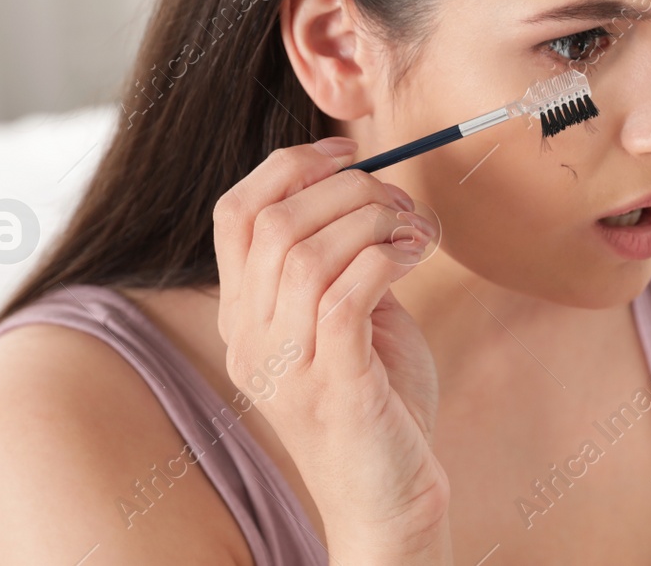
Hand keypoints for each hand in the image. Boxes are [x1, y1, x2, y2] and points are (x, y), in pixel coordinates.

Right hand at [212, 135, 451, 564]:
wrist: (390, 497)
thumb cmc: (379, 400)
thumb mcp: (348, 318)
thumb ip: (341, 260)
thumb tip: (366, 186)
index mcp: (243, 315)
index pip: (235, 213)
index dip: (291, 165)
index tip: (349, 152)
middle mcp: (250, 339)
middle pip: (274, 222)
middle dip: (347, 189)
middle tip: (399, 203)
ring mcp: (287, 367)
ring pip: (307, 253)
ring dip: (373, 220)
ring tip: (414, 231)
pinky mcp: (334, 388)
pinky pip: (346, 295)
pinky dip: (386, 258)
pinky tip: (415, 257)